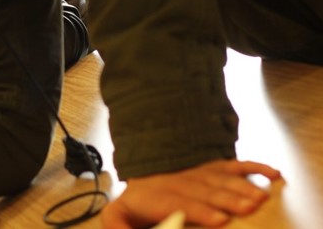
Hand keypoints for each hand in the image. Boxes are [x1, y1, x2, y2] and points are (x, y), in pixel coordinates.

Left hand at [101, 159, 281, 228]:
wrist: (139, 187)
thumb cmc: (134, 209)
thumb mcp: (117, 217)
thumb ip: (117, 225)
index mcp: (159, 196)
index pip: (181, 201)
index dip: (200, 209)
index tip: (220, 218)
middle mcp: (181, 182)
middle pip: (206, 191)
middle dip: (228, 199)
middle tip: (249, 208)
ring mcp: (197, 175)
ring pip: (221, 179)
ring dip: (241, 187)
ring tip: (260, 198)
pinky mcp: (210, 172)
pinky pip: (232, 167)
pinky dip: (254, 168)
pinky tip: (273, 174)